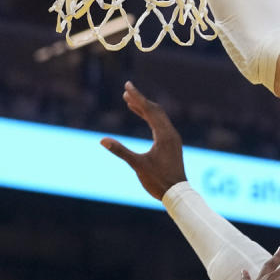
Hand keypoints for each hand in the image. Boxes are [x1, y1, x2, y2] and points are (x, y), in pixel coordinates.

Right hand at [101, 82, 186, 199]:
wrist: (177, 193)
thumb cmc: (159, 181)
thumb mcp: (137, 165)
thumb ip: (120, 151)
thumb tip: (102, 140)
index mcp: (164, 135)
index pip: (150, 110)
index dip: (137, 97)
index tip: (127, 86)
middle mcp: (171, 134)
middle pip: (155, 110)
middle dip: (140, 100)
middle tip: (126, 90)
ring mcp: (172, 139)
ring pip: (158, 117)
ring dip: (144, 108)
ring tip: (129, 100)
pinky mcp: (171, 144)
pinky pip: (160, 125)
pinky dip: (149, 118)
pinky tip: (141, 115)